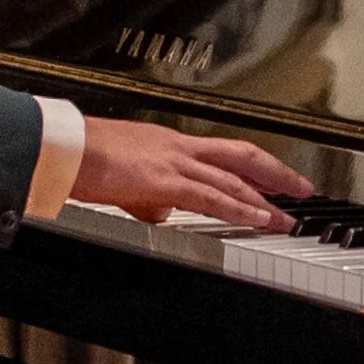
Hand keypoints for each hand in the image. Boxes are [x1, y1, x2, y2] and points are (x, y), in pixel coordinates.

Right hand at [78, 119, 304, 232]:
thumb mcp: (124, 178)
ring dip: (265, 199)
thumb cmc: (81, 159)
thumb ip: (147, 195)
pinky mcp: (163, 180)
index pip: (222, 153)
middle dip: (275, 174)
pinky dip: (239, 209)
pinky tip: (257, 219)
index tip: (275, 177)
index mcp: (168, 143)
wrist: (62, 147)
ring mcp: (173, 161)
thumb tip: (162, 211)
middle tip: (301, 189)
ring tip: (287, 216)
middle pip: (241, 156)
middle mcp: (178, 146)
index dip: (253, 165)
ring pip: (232, 178)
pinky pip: (211, 196)